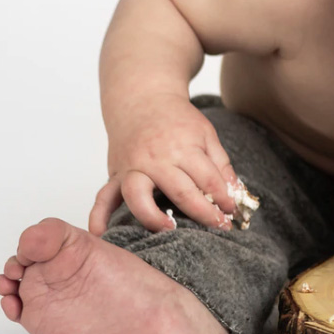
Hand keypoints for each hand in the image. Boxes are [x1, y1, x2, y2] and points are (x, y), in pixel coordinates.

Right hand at [90, 95, 238, 234]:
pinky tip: (101, 234)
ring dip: (152, 217)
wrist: (141, 99)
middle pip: (180, 191)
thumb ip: (220, 164)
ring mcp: (132, 167)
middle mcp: (155, 159)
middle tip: (218, 227)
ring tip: (169, 231)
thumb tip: (234, 193)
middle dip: (202, 213)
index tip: (231, 213)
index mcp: (183, 147)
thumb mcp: (206, 134)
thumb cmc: (177, 119)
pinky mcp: (115, 174)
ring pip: (137, 195)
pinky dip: (98, 216)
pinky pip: (103, 197)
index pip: (208, 179)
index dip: (224, 198)